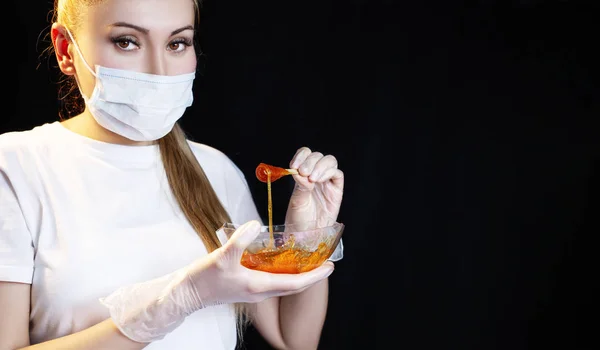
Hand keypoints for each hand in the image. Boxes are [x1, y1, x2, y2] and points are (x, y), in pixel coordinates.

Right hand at [100, 220, 333, 342]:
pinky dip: (285, 272)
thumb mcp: (222, 256)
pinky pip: (275, 281)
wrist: (188, 293)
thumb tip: (256, 224)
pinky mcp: (248, 287)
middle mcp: (260, 291)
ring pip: (285, 284)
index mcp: (259, 286)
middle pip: (295, 285)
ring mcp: (255, 291)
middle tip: (327, 262)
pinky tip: (285, 262)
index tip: (330, 266)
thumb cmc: (204, 278)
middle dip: (312, 275)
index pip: (295, 282)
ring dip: (300, 275)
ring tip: (312, 261)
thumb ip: (240, 239)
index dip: (315, 275)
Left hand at [285, 147, 343, 226]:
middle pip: (317, 156)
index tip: (294, 165)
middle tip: (303, 172)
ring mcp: (327, 181)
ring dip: (320, 166)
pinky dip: (328, 173)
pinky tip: (319, 181)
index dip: (301, 156)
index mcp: (303, 174)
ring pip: (329, 161)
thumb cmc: (299, 219)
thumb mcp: (296, 201)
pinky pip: (337, 174)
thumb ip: (300, 185)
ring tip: (312, 179)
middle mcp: (315, 175)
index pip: (305, 154)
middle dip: (310, 161)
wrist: (308, 235)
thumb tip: (300, 172)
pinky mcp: (336, 189)